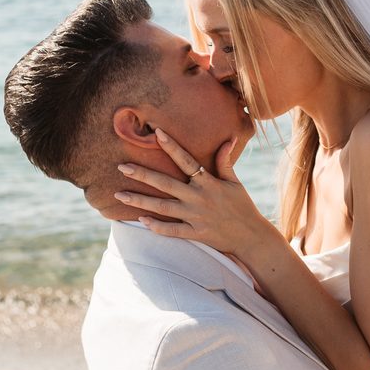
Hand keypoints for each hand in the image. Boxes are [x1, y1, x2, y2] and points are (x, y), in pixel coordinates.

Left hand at [113, 130, 274, 258]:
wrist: (250, 236)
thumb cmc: (242, 206)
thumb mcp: (235, 182)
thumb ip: (226, 162)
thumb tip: (228, 139)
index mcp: (208, 182)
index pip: (187, 160)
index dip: (172, 147)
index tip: (157, 133)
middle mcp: (199, 198)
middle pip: (166, 184)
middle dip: (142, 175)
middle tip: (121, 167)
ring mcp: (195, 217)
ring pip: (162, 207)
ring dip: (140, 201)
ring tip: (119, 195)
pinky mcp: (195, 233)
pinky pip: (172, 230)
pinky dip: (156, 227)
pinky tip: (140, 220)